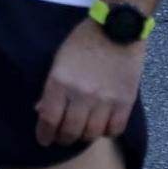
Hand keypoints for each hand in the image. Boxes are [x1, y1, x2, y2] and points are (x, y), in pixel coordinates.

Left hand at [34, 17, 144, 146]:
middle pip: (70, 131)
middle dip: (63, 138)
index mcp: (60, 82)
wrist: (115, 29)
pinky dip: (106, 132)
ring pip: (92, 133)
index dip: (45, 133)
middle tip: (61, 138)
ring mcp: (105, 100)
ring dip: (84, 136)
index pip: (49, 118)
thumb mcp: (58, 60)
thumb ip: (51, 87)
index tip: (43, 139)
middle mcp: (81, 95)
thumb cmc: (82, 41)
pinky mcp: (125, 102)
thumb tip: (42, 110)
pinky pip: (115, 129)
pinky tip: (101, 126)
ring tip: (81, 132)